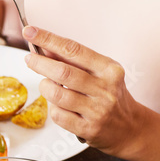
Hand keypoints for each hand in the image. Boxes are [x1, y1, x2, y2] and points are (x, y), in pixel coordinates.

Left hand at [23, 26, 142, 156]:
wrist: (129, 127)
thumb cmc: (109, 95)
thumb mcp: (100, 74)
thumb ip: (75, 62)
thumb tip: (45, 48)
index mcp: (109, 69)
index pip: (74, 50)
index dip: (49, 39)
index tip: (30, 32)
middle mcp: (105, 88)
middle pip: (63, 72)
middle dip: (40, 64)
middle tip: (29, 59)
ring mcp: (97, 110)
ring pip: (57, 95)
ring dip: (45, 87)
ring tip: (46, 84)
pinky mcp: (88, 128)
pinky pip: (58, 115)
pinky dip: (52, 108)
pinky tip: (57, 105)